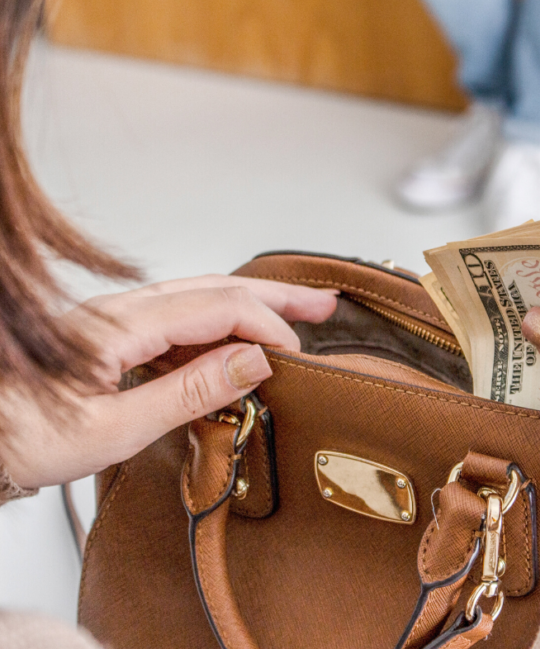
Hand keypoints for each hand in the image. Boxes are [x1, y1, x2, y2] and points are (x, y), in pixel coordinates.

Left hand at [0, 275, 336, 488]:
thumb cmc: (19, 437)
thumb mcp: (113, 429)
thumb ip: (189, 392)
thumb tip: (254, 362)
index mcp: (121, 327)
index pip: (219, 306)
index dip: (267, 325)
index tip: (297, 357)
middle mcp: (121, 313)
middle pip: (216, 288)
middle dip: (276, 295)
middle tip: (325, 304)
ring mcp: (116, 323)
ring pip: (199, 299)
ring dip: (252, 305)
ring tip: (296, 317)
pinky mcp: (111, 340)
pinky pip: (178, 322)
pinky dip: (221, 327)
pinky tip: (237, 346)